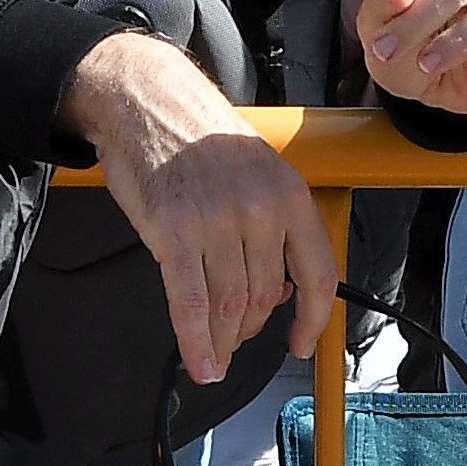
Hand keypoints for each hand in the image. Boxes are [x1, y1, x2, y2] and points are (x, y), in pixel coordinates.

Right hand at [63, 26, 334, 386]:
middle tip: (236, 337)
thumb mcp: (258, 171)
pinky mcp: (173, 232)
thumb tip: (280, 289)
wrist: (148, 101)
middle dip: (251, 326)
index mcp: (290, 194)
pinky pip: (190, 304)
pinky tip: (201, 363)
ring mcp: (216, 221)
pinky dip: (196, 343)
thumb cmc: (201, 138)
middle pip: (266, 295)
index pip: (318, 274)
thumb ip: (275, 225)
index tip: (302, 342)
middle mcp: (260, 209)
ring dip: (224, 339)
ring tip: (217, 351)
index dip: (313, 319)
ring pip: (229, 305)